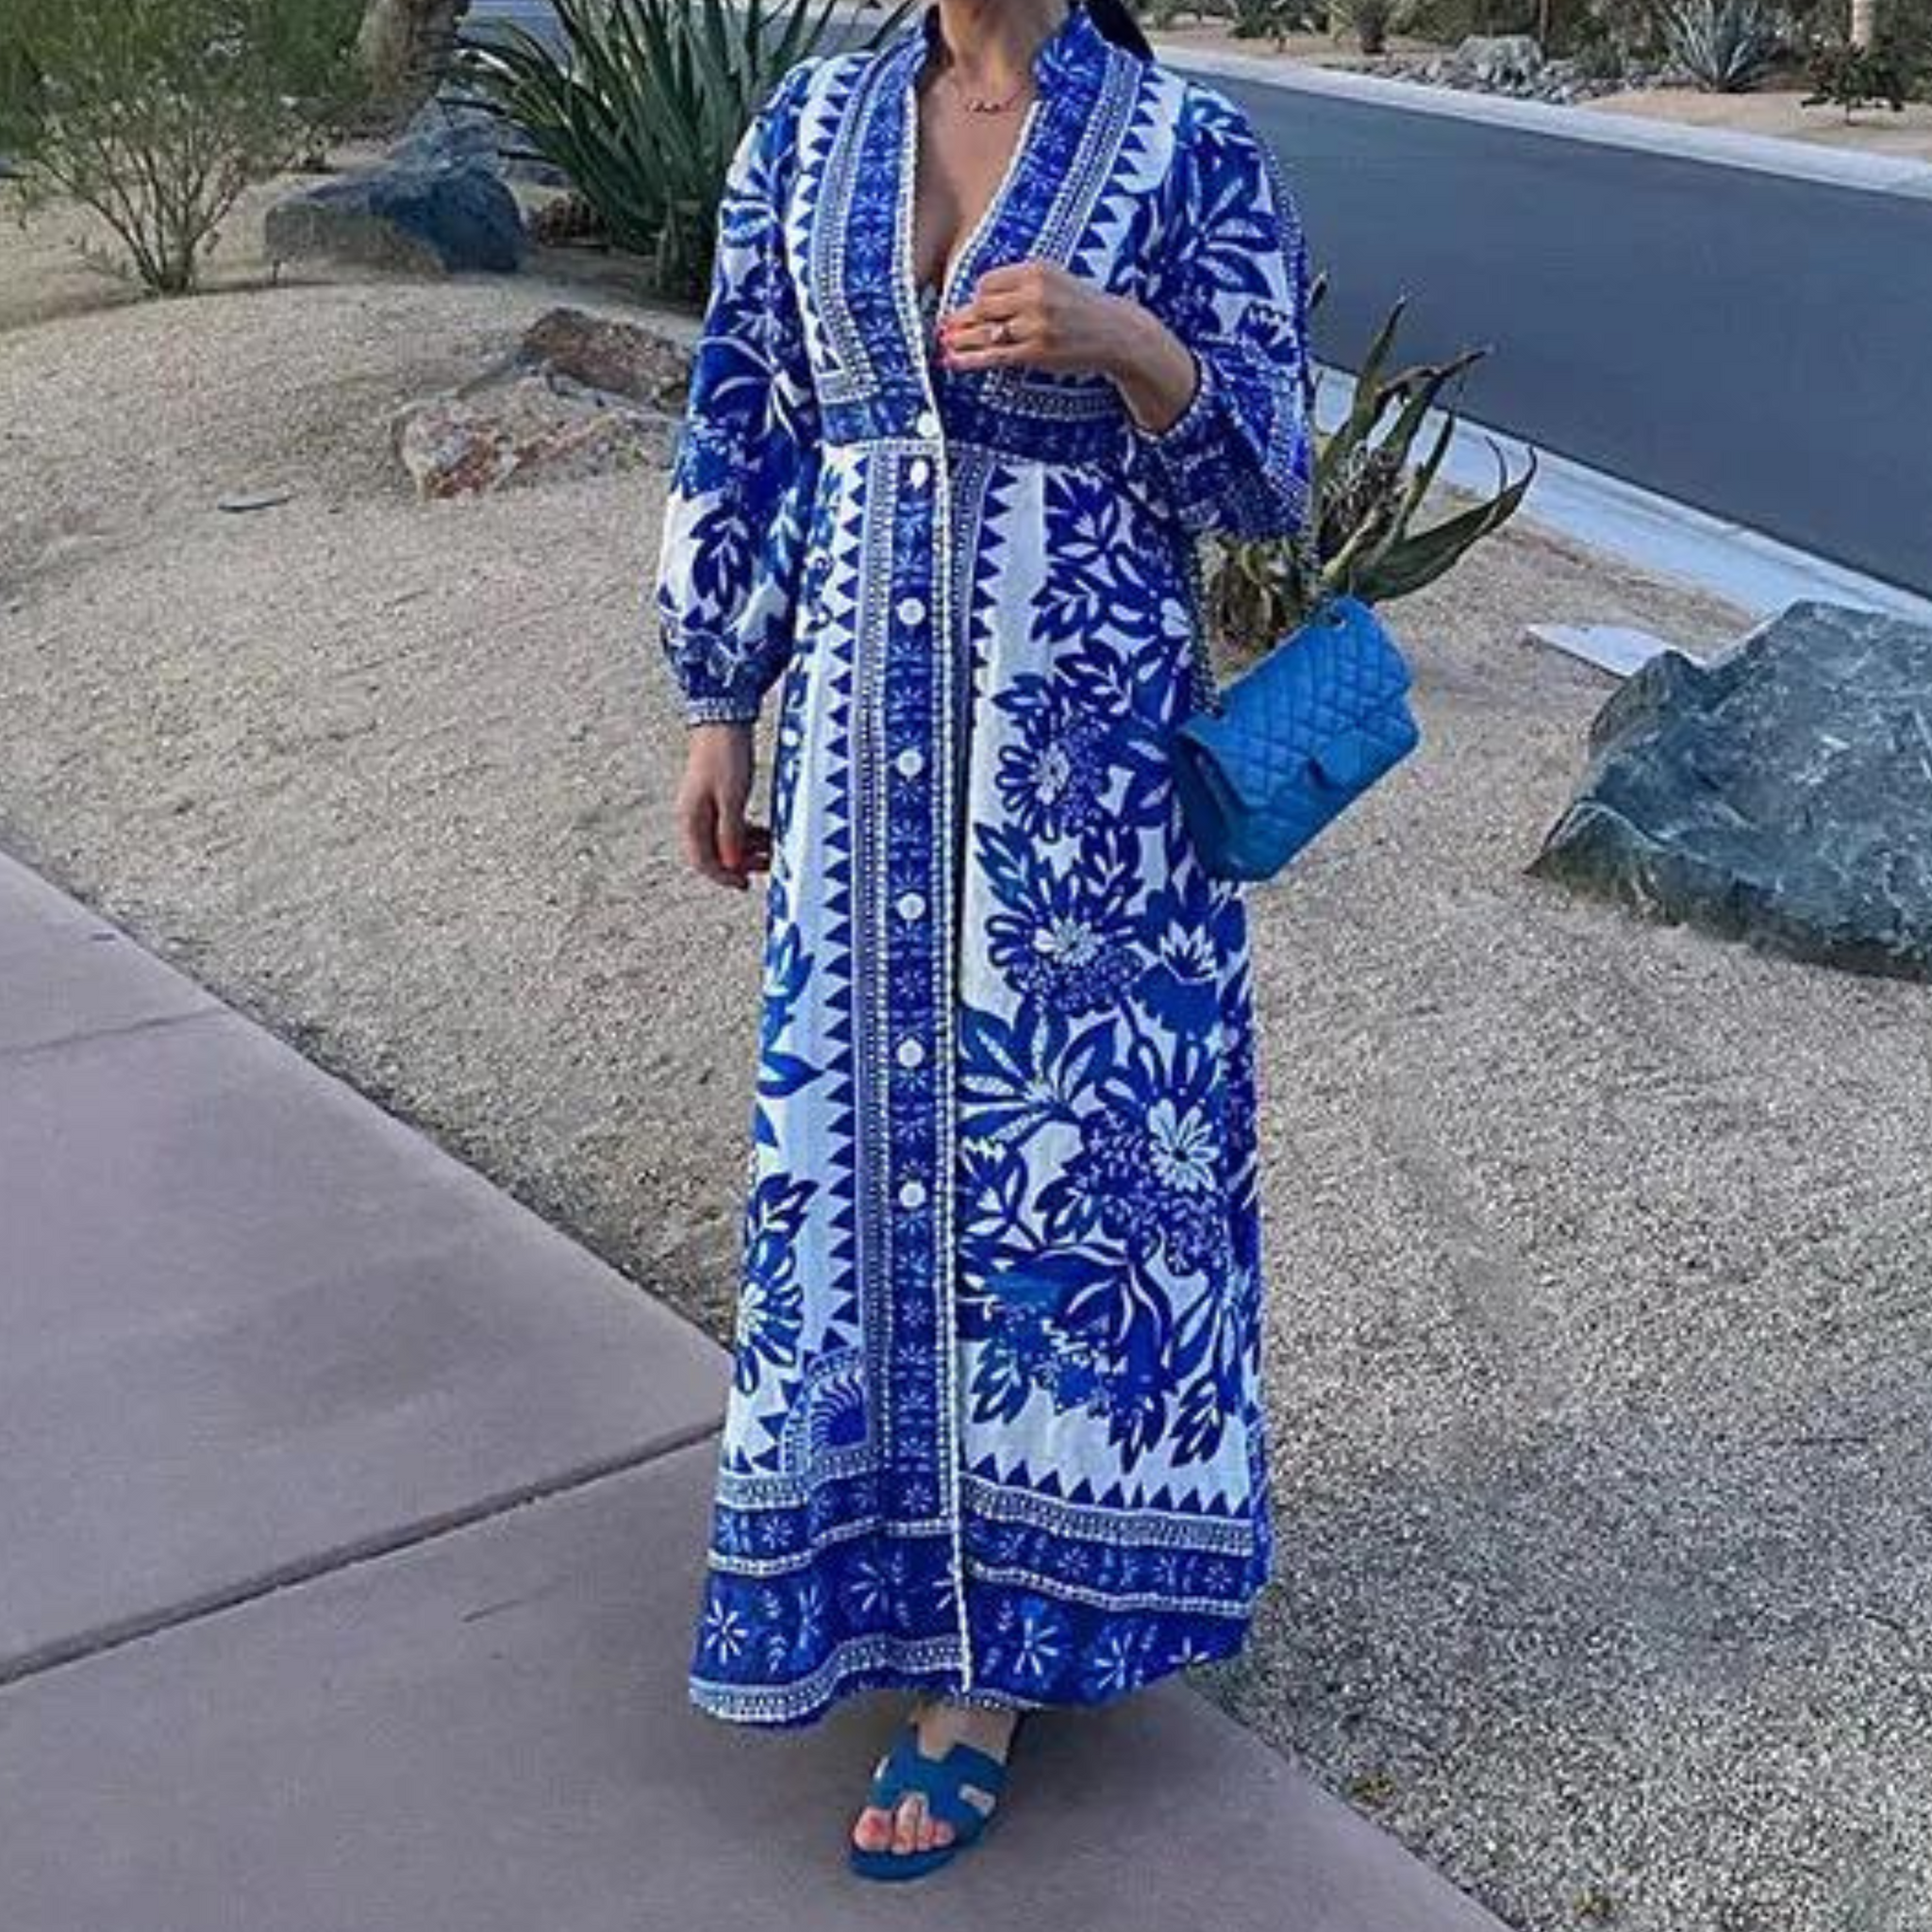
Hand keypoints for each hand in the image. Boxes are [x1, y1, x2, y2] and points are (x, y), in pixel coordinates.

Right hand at [676, 722, 770, 890]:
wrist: (722, 719)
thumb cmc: (726, 755)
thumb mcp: (732, 798)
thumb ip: (731, 834)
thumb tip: (732, 864)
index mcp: (691, 818)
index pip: (702, 861)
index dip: (724, 876)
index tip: (745, 884)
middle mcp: (693, 815)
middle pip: (713, 853)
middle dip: (739, 864)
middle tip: (766, 867)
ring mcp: (704, 806)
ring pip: (724, 840)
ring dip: (746, 849)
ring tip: (771, 851)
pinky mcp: (716, 796)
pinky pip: (730, 825)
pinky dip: (747, 833)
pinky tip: (765, 834)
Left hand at [937, 259, 1198, 433]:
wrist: (1117, 333)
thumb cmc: (1083, 307)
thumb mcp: (1055, 281)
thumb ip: (1022, 285)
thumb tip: (980, 297)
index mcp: (1037, 271)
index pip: (989, 282)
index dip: (977, 298)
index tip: (973, 309)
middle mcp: (1034, 295)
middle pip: (983, 305)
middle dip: (965, 319)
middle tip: (945, 329)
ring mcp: (1035, 324)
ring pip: (985, 331)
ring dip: (961, 341)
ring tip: (943, 345)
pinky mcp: (1037, 351)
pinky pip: (996, 355)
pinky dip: (971, 360)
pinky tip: (954, 362)